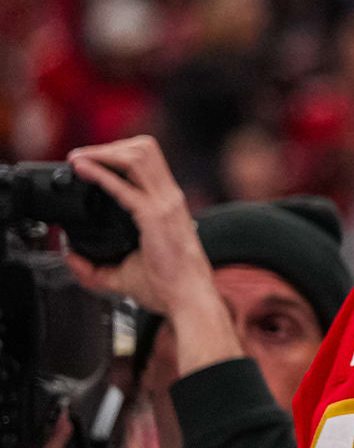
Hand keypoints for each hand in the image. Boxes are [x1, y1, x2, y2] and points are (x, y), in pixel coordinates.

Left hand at [64, 137, 217, 316]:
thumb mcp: (126, 273)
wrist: (189, 300)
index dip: (117, 154)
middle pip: (143, 149)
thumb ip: (94, 268)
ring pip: (136, 157)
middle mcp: (169, 198)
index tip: (91, 162)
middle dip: (109, 147)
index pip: (146, 161)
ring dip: (103, 153)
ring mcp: (164, 205)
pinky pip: (123, 187)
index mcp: (168, 204)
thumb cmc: (169, 287)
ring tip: (78, 158)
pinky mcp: (154, 217)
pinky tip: (81, 170)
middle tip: (81, 157)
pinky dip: (99, 173)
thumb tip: (68, 258)